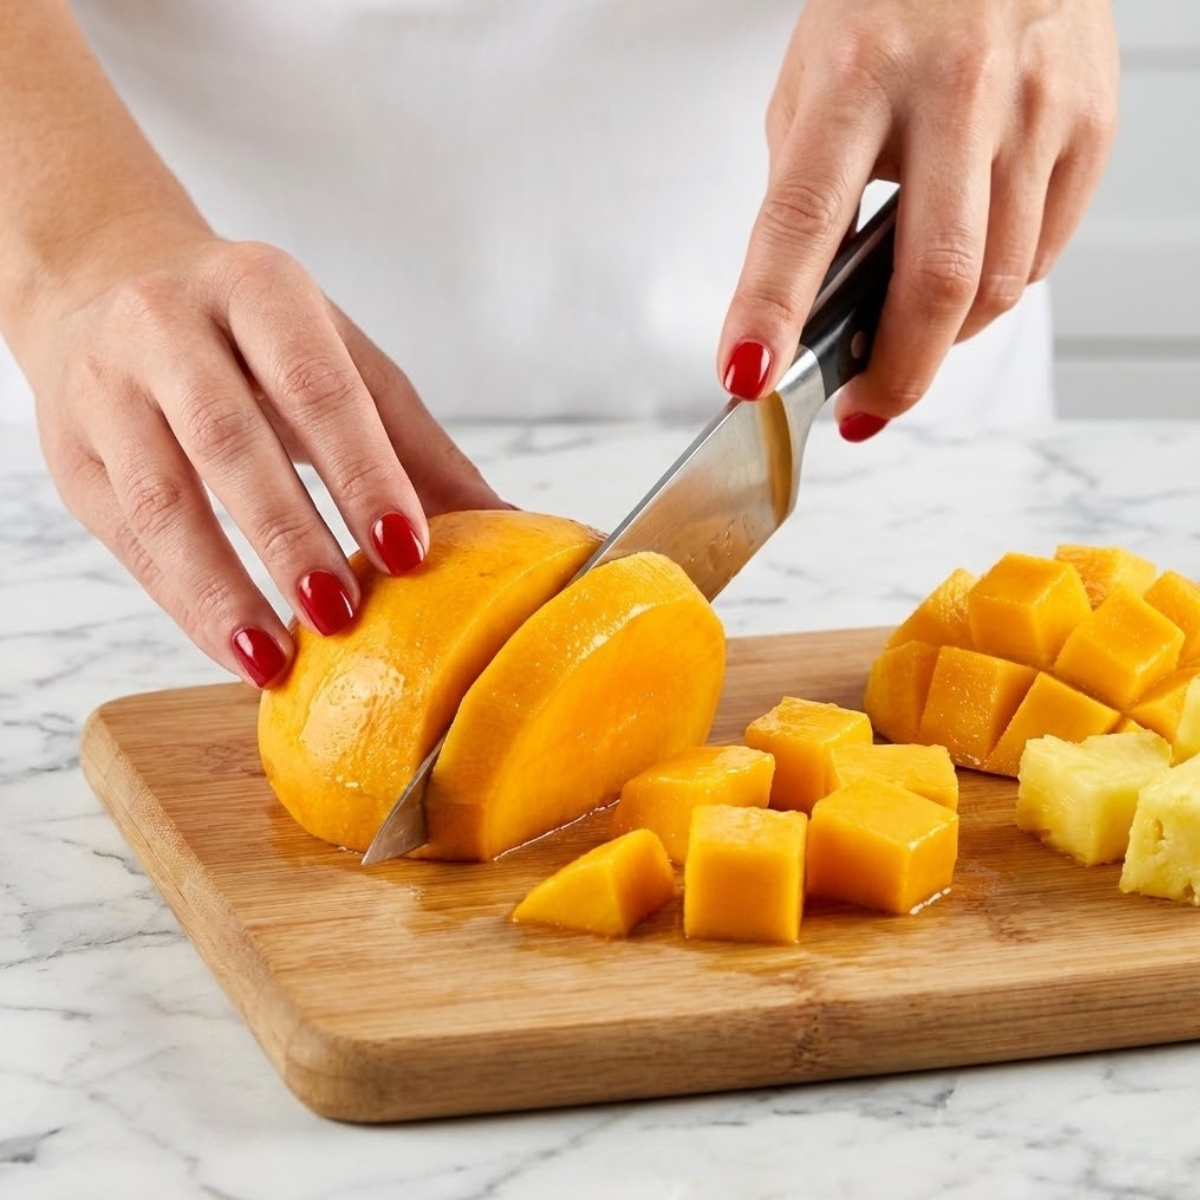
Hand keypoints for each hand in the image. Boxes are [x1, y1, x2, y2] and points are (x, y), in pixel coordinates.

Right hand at [23, 219, 503, 685]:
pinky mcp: (70, 453)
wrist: (104, 280)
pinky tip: (235, 649)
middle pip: (230, 439)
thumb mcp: (339, 359)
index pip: (316, 386)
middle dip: (289, 534)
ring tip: (276, 658)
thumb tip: (514, 527)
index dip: (362, 472)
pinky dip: (185, 603)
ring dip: (222, 589)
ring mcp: (107, 387)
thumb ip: (415, 444)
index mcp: (258, 289)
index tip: (408, 552)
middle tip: (344, 614)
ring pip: (161, 499)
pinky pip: (129, 539)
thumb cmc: (250, 333)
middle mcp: (168, 325)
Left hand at [718, 0, 1118, 434]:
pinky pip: (1042, 257)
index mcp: (857, 76)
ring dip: (943, 340)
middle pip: (931, 280)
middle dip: (895, 373)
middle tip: (863, 408)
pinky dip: (995, 292)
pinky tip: (967, 273)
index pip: (802, 217)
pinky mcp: (1091, 125)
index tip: (748, 378)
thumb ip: (808, 192)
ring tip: (908, 336)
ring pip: (996, 286)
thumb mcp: (814, 85)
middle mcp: (955, 91)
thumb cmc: (888, 13)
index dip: (771, 310)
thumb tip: (806, 312)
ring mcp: (1035, 109)